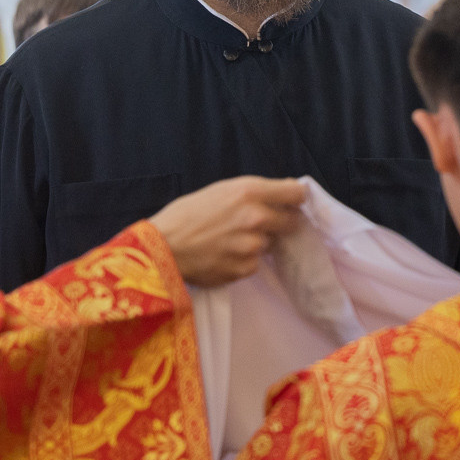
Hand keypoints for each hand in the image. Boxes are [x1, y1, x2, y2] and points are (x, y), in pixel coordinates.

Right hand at [148, 176, 305, 286]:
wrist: (162, 248)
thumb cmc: (186, 214)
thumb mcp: (220, 190)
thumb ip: (252, 194)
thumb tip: (279, 197)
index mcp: (250, 191)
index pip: (297, 194)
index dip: (295, 199)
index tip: (291, 203)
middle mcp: (257, 217)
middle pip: (292, 221)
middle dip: (281, 222)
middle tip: (259, 224)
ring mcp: (253, 246)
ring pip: (271, 243)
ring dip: (259, 242)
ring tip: (231, 240)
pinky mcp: (246, 268)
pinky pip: (255, 262)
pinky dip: (245, 259)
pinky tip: (224, 255)